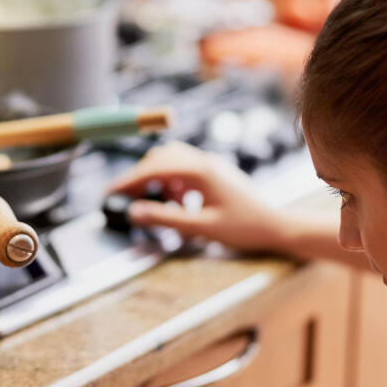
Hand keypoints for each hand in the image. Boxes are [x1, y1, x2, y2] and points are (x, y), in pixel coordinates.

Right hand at [107, 142, 287, 251]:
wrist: (276, 225)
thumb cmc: (244, 228)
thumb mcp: (201, 227)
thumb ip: (166, 218)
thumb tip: (134, 212)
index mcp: (201, 171)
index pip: (155, 168)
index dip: (129, 180)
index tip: (110, 192)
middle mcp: (205, 161)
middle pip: (160, 158)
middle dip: (140, 177)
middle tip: (125, 198)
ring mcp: (211, 164)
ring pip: (172, 160)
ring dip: (157, 178)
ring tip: (153, 202)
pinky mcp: (215, 172)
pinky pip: (185, 168)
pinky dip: (172, 181)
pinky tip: (178, 202)